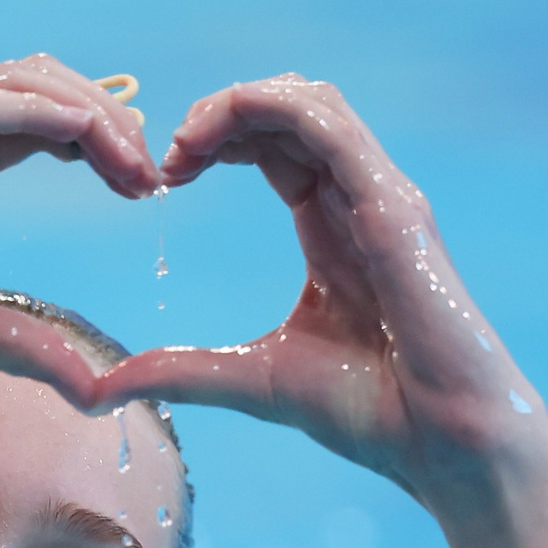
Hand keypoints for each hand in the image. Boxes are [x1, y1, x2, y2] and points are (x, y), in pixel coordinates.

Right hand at [0, 54, 158, 400]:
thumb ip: (18, 347)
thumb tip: (95, 389)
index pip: (36, 125)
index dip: (97, 143)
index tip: (142, 190)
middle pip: (41, 86)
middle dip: (108, 119)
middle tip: (150, 175)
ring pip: (21, 80)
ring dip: (89, 111)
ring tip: (133, 163)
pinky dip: (44, 113)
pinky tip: (88, 142)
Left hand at [94, 76, 547, 510]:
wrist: (443, 446)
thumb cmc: (371, 414)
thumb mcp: (249, 380)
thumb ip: (181, 372)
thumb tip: (104, 390)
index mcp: (331, 227)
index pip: (273, 146)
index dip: (213, 143)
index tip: (162, 180)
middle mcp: (359, 200)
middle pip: (287, 111)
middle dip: (217, 115)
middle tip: (163, 157)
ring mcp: (381, 197)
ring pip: (310, 101)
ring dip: (237, 103)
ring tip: (181, 142)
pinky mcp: (394, 207)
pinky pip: (330, 125)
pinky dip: (270, 109)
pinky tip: (215, 138)